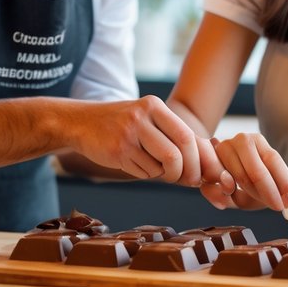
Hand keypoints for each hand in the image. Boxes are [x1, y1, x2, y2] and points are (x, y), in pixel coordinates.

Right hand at [77, 95, 213, 186]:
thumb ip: (174, 136)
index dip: (199, 160)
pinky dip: (145, 174)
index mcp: (154, 106)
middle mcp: (142, 117)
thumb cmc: (123, 124)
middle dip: (186, 173)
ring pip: (160, 167)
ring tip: (153, 165)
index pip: (187, 136)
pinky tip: (134, 162)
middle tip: (187, 180)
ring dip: (162, 174)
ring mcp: (128, 134)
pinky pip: (143, 172)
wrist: (81, 122)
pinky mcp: (117, 151)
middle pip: (177, 154)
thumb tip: (206, 166)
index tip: (202, 173)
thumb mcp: (148, 119)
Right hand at [197, 132, 287, 211]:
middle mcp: (241, 140)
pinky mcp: (207, 162)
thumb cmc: (243, 180)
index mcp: (258, 141)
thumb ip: (271, 192)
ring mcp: (223, 148)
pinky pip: (217, 183)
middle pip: (257, 170)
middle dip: (268, 192)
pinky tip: (226, 200)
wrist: (214, 167)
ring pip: (239, 178)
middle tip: (277, 207)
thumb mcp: (260, 185)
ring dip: (248, 195)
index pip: (273, 159)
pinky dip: (222, 196)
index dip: (284, 181)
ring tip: (251, 202)